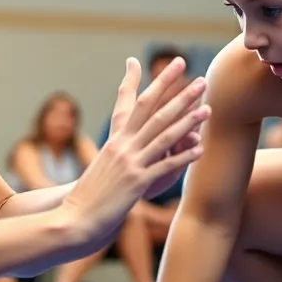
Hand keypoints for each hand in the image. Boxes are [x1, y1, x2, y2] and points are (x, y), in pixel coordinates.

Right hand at [61, 57, 208, 243]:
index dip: (160, 83)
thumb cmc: (89, 195)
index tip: (176, 65)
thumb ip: (117, 151)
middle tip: (201, 81)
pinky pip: (164, 166)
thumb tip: (124, 144)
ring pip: (163, 137)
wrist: (73, 216)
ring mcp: (130, 163)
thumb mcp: (103, 166)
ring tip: (207, 110)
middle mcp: (123, 146)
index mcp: (116, 139)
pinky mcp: (136, 183)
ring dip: (188, 122)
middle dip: (181, 96)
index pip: (139, 102)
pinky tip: (199, 149)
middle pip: (156, 114)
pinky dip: (182, 157)